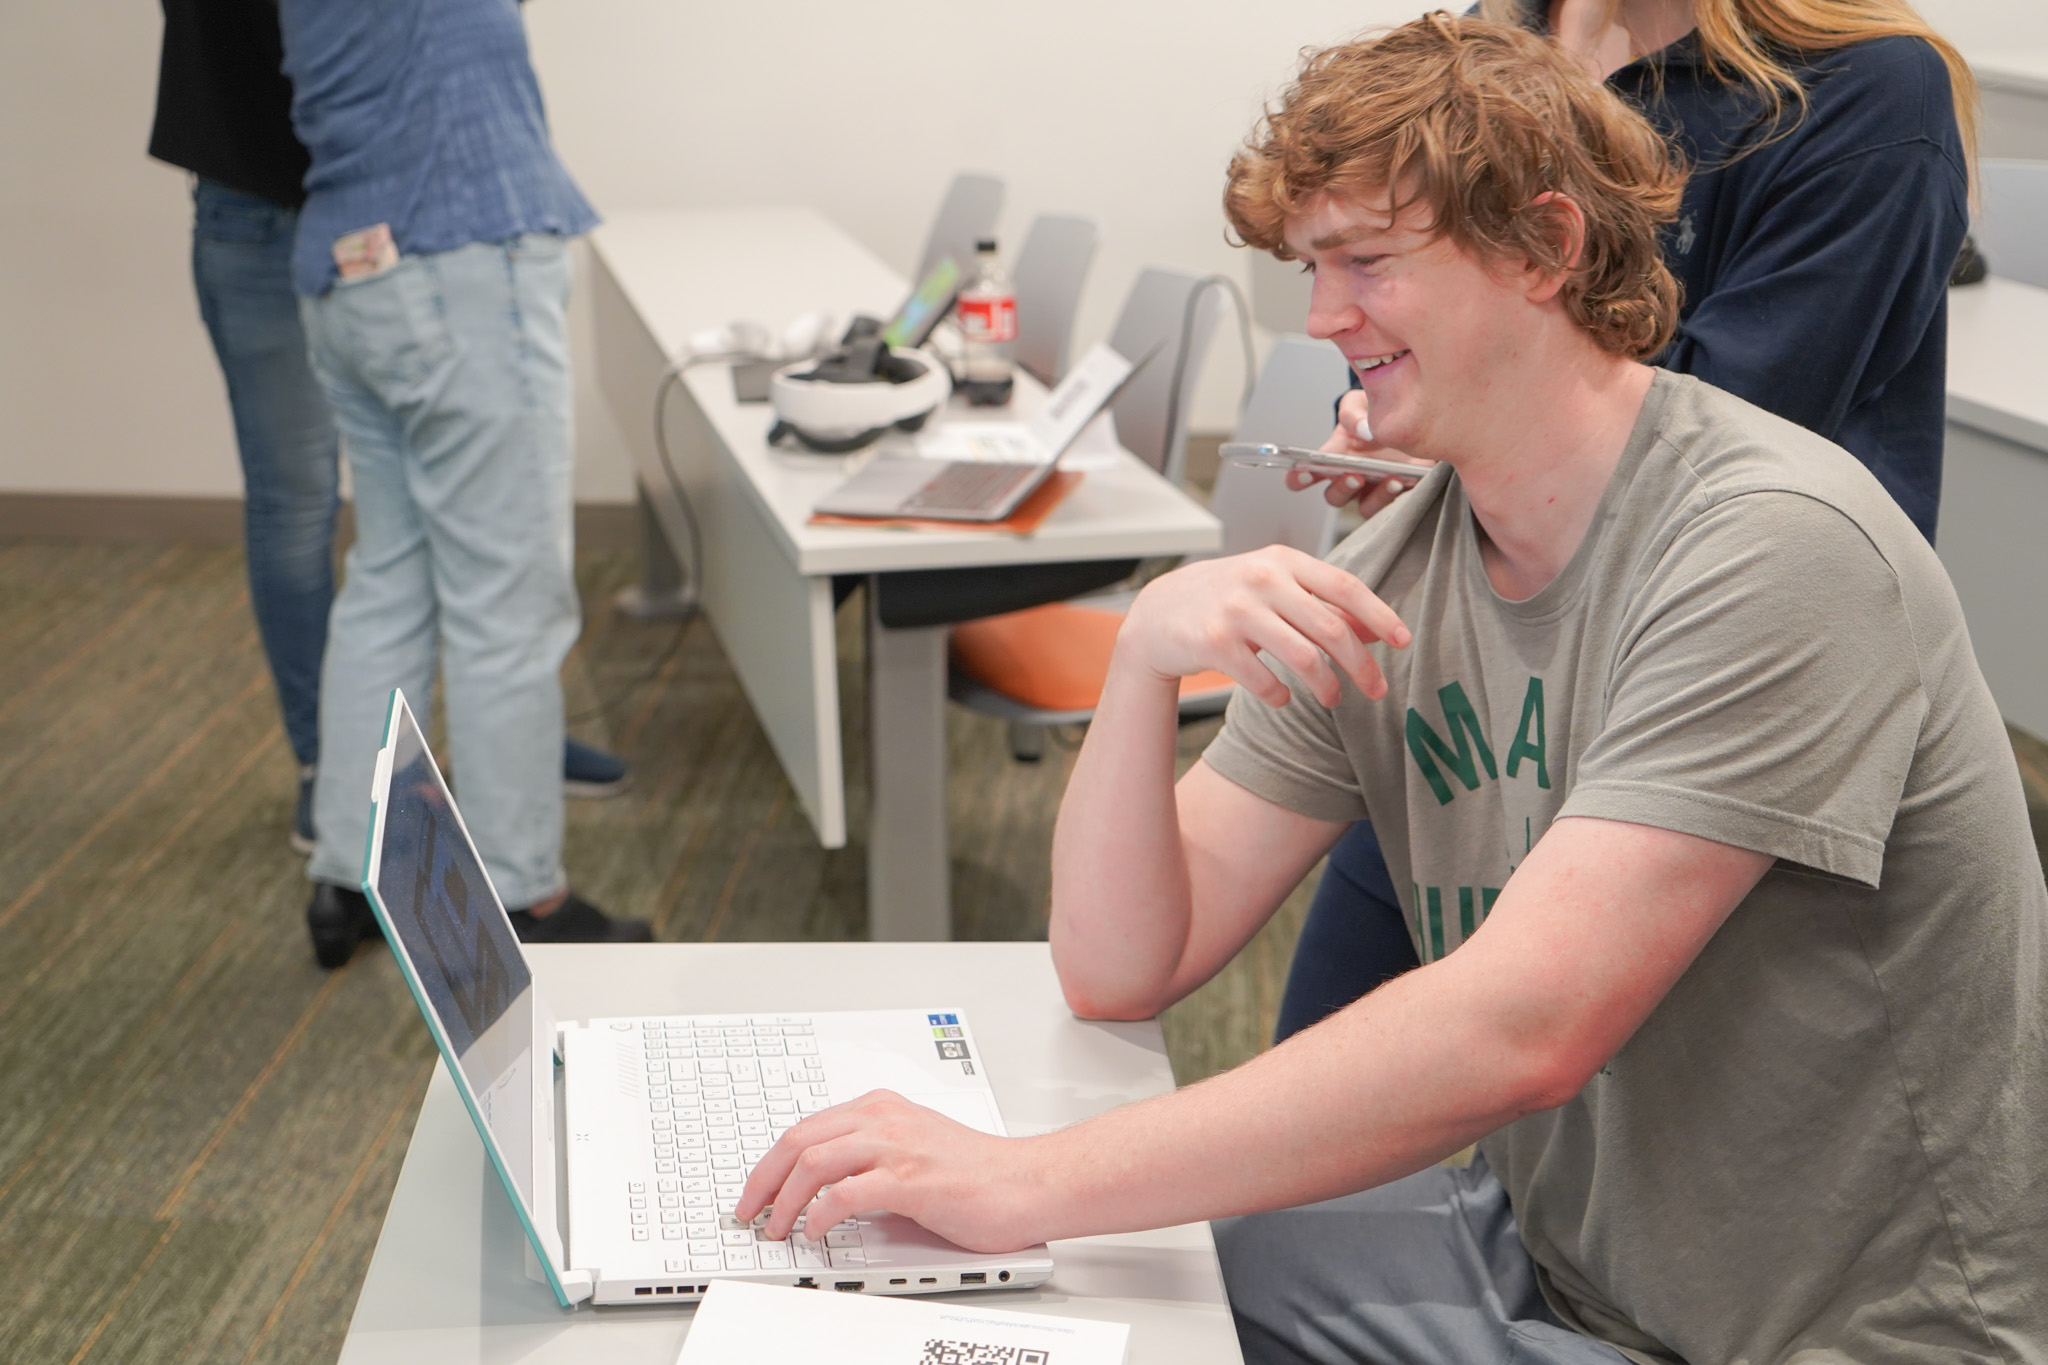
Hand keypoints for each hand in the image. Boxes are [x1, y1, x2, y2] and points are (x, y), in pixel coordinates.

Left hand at [735, 1090, 1049, 1253]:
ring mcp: (898, 1147)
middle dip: (763, 1179)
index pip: (806, 1128)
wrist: (1027, 1182)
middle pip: (799, 1140)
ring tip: (779, 1227)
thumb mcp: (913, 1147)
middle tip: (751, 1212)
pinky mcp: (912, 1180)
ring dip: (785, 1199)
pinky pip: (847, 1193)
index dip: (770, 1163)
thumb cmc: (977, 1172)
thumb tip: (823, 1187)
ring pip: (814, 1161)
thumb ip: (872, 1154)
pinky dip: (821, 1214)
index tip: (757, 1192)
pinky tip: (818, 1231)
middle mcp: (885, 1119)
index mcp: (881, 1108)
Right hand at [1117, 546, 1409, 707]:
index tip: (1403, 642)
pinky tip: (1282, 699)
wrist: (1159, 611)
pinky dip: (1280, 696)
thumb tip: (1377, 629)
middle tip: (1377, 690)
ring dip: (1326, 686)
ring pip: (1302, 657)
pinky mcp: (1213, 641)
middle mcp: (1261, 579)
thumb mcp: (1276, 589)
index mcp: (1283, 561)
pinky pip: (1263, 679)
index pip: (1344, 585)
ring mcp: (1236, 610)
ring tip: (1333, 699)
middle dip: (1361, 665)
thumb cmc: (1227, 598)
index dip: (1379, 615)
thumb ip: (1323, 605)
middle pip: (1330, 628)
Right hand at [1287, 389, 1434, 514]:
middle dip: (1342, 488)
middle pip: (1334, 496)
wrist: (1409, 418)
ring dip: (1375, 498)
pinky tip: (1403, 479)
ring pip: (1364, 507)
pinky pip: (1390, 504)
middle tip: (1354, 476)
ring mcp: (1372, 489)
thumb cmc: (1375, 413)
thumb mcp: (1361, 403)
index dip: (1297, 478)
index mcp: (1334, 457)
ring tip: (1391, 480)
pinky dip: (1395, 495)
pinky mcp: (1395, 491)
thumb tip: (1362, 428)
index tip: (1302, 472)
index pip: (1305, 474)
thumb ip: (1353, 411)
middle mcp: (1349, 477)